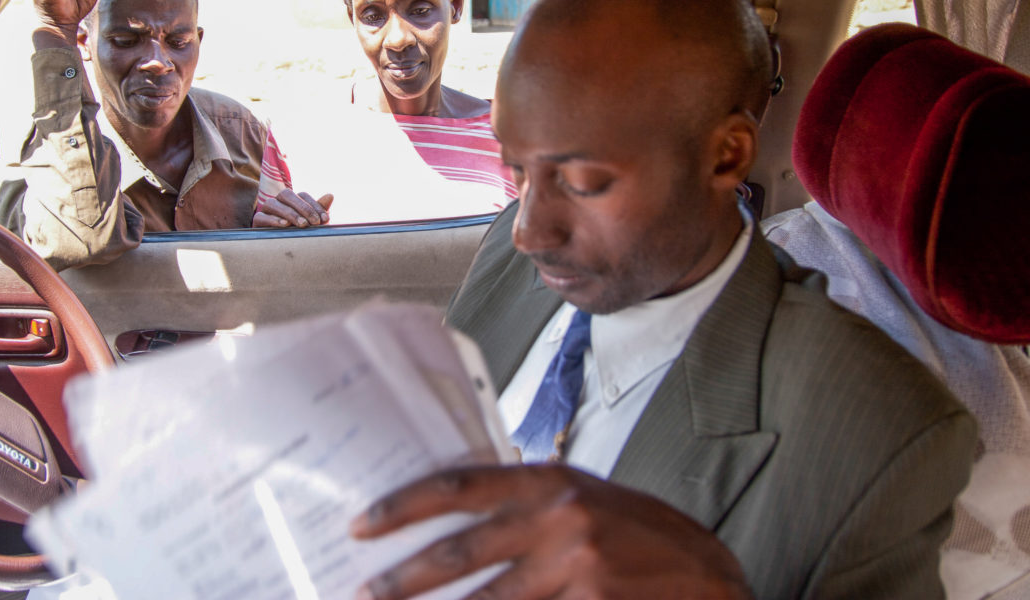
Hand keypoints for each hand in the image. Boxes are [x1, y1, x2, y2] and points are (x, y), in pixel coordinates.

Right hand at [252, 191, 332, 227]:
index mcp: (292, 200)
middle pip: (287, 194)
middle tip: (314, 222)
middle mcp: (278, 201)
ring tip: (302, 224)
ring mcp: (266, 209)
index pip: (303, 195)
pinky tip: (284, 225)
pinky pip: (262, 216)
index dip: (315, 205)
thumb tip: (330, 195)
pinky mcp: (257, 220)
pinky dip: (273, 220)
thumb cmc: (297, 233)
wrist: (277, 250)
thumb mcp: (310, 223)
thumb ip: (318, 210)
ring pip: (273, 203)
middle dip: (302, 207)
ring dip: (289, 213)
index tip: (325, 220)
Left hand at [350, 465, 752, 599]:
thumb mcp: (584, 496)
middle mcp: (559, 520)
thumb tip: (458, 510)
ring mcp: (577, 568)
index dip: (405, 505)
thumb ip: (527, 502)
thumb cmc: (638, 533)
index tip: (362, 524)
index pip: (460, 486)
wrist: (709, 576)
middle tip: (363, 593)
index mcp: (550, 482)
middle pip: (461, 552)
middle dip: (404, 578)